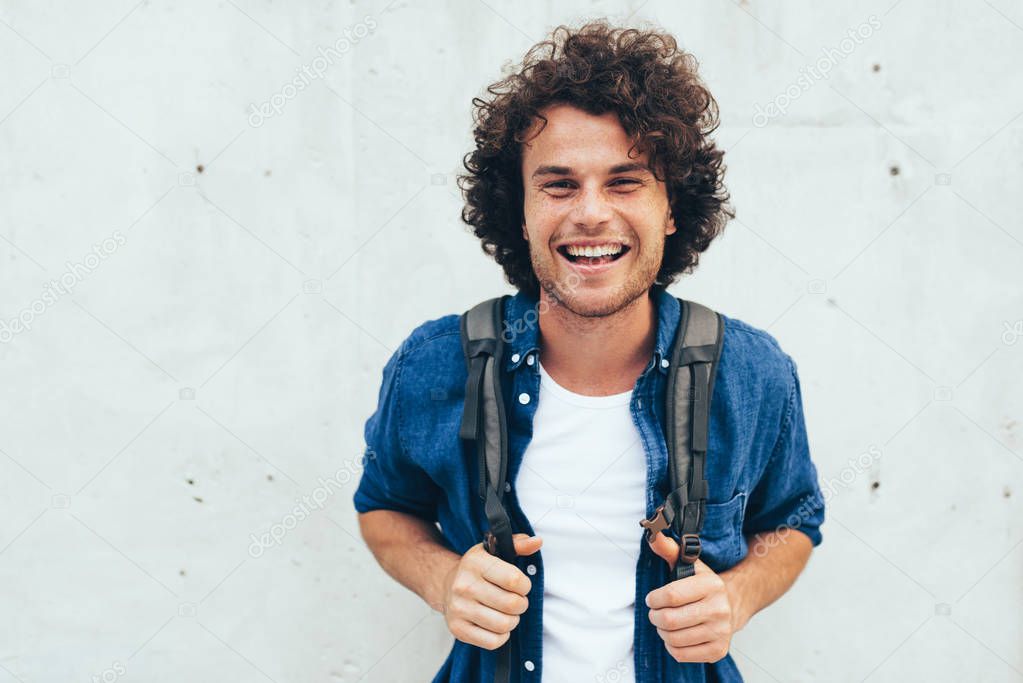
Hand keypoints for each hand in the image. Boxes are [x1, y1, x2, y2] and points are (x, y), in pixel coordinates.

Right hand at [441, 533, 541, 650]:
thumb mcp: (495, 550)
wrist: (447, 586)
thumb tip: (537, 542)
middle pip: (512, 605)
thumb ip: (519, 544)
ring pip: (504, 625)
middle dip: (521, 604)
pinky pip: (493, 642)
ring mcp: (459, 609)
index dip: (525, 585)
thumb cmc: (478, 569)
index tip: (521, 585)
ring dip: (512, 620)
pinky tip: (496, 624)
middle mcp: (464, 585)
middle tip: (516, 601)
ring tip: (507, 612)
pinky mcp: (458, 629)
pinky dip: (501, 636)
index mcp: (475, 563)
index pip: (514, 580)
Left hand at [645, 559, 734, 663]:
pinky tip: (677, 636)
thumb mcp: (689, 564)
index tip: (652, 599)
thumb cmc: (702, 585)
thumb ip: (669, 549)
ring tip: (666, 624)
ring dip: (662, 632)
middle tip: (656, 613)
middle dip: (655, 617)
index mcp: (711, 585)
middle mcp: (719, 609)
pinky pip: (681, 654)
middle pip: (670, 620)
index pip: (671, 595)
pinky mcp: (718, 650)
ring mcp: (721, 632)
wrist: (733, 605)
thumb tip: (653, 534)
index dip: (654, 599)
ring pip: (673, 639)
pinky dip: (672, 646)